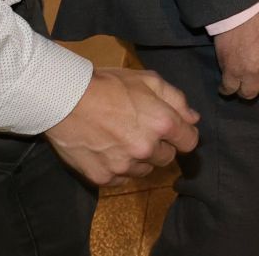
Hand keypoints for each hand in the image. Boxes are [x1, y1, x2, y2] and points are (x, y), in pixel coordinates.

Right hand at [45, 66, 199, 186]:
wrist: (65, 99)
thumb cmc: (108, 84)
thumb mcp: (147, 80)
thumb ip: (176, 99)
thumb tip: (193, 119)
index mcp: (162, 123)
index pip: (190, 142)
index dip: (183, 135)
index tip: (174, 131)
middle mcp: (146, 149)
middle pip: (167, 158)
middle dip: (160, 146)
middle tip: (141, 130)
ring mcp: (124, 166)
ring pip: (144, 170)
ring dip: (139, 159)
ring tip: (121, 139)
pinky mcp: (104, 178)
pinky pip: (121, 178)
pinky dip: (118, 167)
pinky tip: (107, 150)